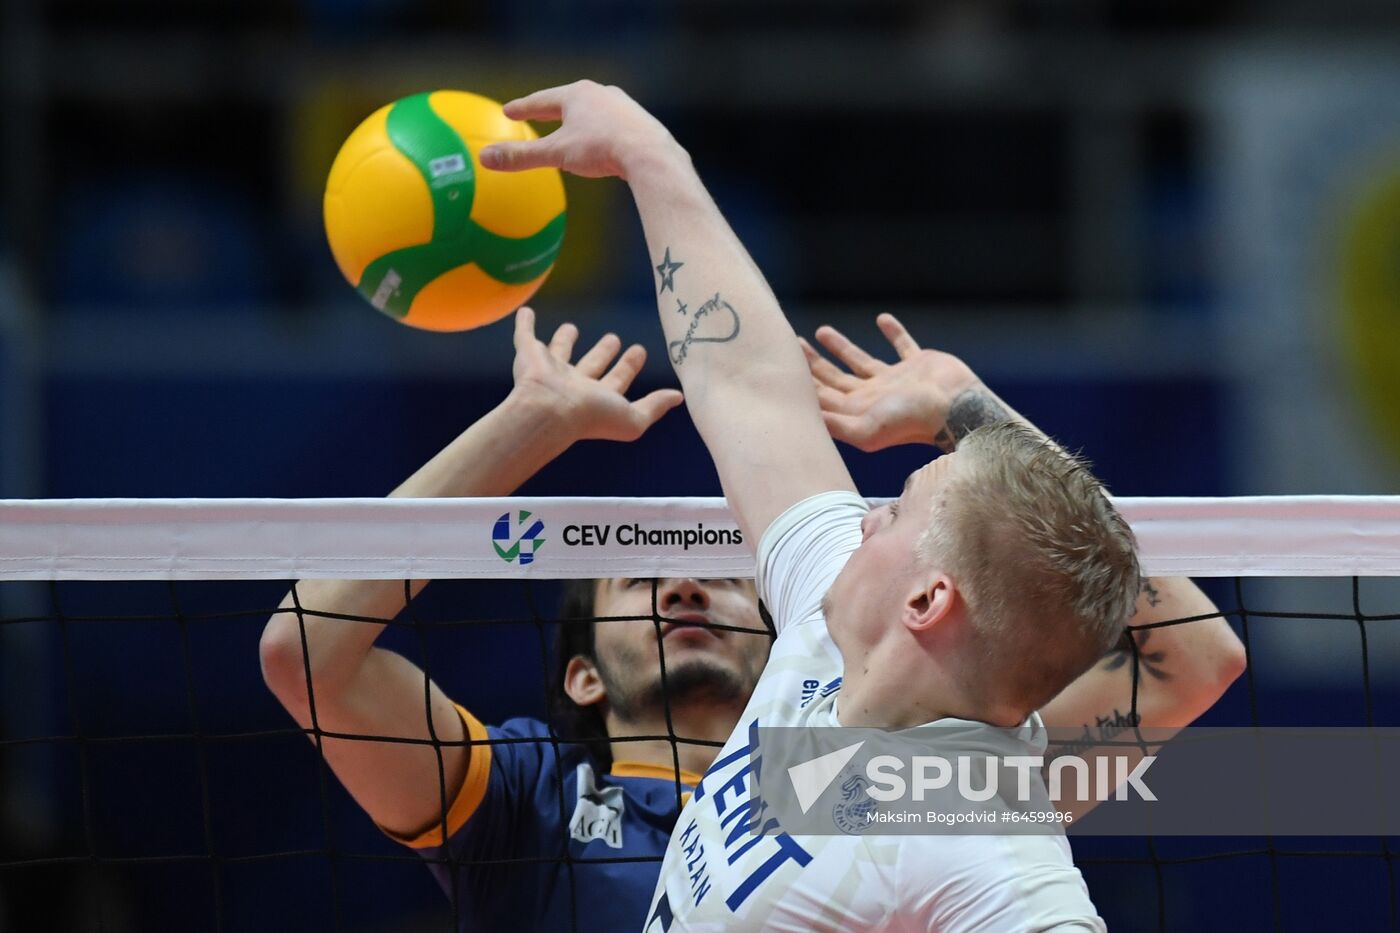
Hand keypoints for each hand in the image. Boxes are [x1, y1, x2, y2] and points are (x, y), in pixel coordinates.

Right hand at [479, 80, 682, 180]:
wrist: (649, 155)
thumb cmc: (600, 149)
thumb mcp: (556, 154)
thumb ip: (522, 156)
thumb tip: (485, 158)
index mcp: (576, 95)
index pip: (541, 101)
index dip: (523, 108)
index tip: (508, 112)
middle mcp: (600, 93)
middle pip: (569, 102)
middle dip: (553, 109)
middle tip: (539, 113)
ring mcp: (623, 106)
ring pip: (594, 112)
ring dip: (581, 119)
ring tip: (573, 127)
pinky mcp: (640, 121)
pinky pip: (614, 125)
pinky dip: (602, 131)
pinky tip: (605, 141)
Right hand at [509, 307, 682, 442]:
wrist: (549, 411)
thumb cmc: (590, 417)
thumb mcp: (633, 418)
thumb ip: (654, 407)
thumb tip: (679, 398)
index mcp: (597, 398)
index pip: (617, 379)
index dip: (628, 366)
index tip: (639, 350)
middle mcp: (574, 385)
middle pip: (591, 365)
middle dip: (603, 352)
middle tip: (614, 337)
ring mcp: (550, 370)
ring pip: (560, 351)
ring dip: (565, 340)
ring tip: (572, 327)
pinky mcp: (528, 356)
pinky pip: (525, 335)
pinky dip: (524, 324)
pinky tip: (525, 311)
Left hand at [801, 313, 980, 451]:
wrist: (954, 407)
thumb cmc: (909, 420)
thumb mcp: (864, 428)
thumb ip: (832, 424)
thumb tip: (797, 419)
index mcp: (857, 411)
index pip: (821, 395)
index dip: (802, 381)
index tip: (783, 362)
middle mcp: (872, 396)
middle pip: (834, 378)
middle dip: (814, 363)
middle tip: (794, 343)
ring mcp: (895, 381)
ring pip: (860, 361)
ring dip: (841, 347)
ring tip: (821, 330)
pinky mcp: (917, 365)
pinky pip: (902, 345)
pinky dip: (893, 332)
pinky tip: (882, 319)